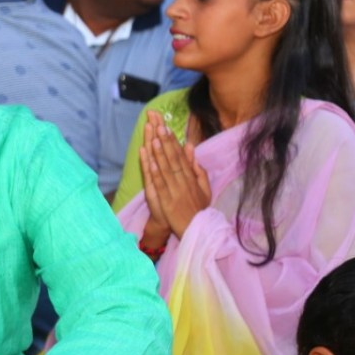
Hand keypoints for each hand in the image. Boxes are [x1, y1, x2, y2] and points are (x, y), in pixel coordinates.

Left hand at [141, 111, 210, 238]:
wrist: (197, 230)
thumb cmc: (198, 209)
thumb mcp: (204, 188)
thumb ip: (197, 168)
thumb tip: (191, 147)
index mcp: (190, 177)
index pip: (180, 155)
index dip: (172, 140)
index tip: (165, 125)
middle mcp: (183, 181)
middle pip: (173, 158)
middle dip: (165, 140)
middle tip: (158, 124)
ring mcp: (175, 191)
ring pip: (166, 169)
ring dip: (160, 152)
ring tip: (154, 137)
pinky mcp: (167, 202)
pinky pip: (161, 185)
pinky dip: (156, 173)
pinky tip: (150, 162)